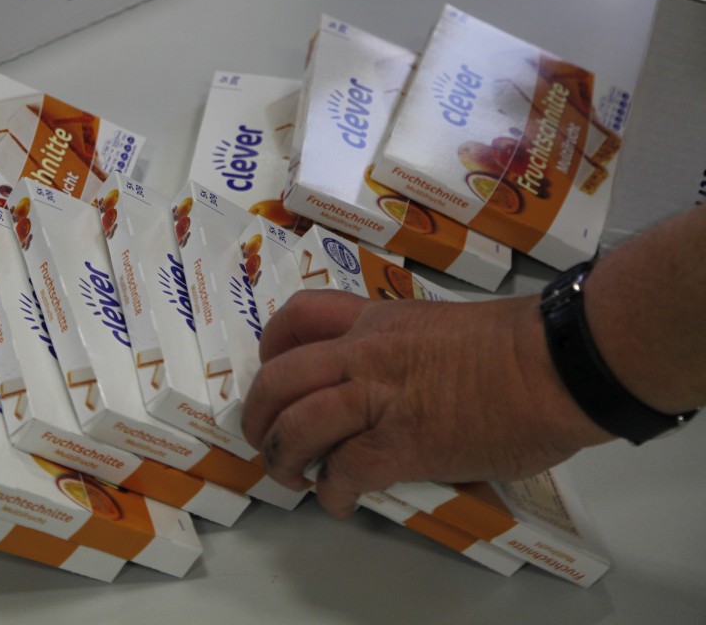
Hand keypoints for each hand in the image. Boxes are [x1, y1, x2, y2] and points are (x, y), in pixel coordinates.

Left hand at [241, 289, 611, 517]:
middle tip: (263, 438)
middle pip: (280, 377)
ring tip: (292, 477)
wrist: (560, 363)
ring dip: (283, 458)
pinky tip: (341, 503)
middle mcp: (365, 353)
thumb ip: (409, 351)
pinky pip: (344, 471)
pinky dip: (333, 494)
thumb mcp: (444, 327)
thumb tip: (405, 389)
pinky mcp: (402, 443)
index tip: (270, 368)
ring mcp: (380, 397)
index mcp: (378, 318)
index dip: (272, 346)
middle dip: (257, 413)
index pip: (301, 315)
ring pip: (297, 424)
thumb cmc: (520, 345)